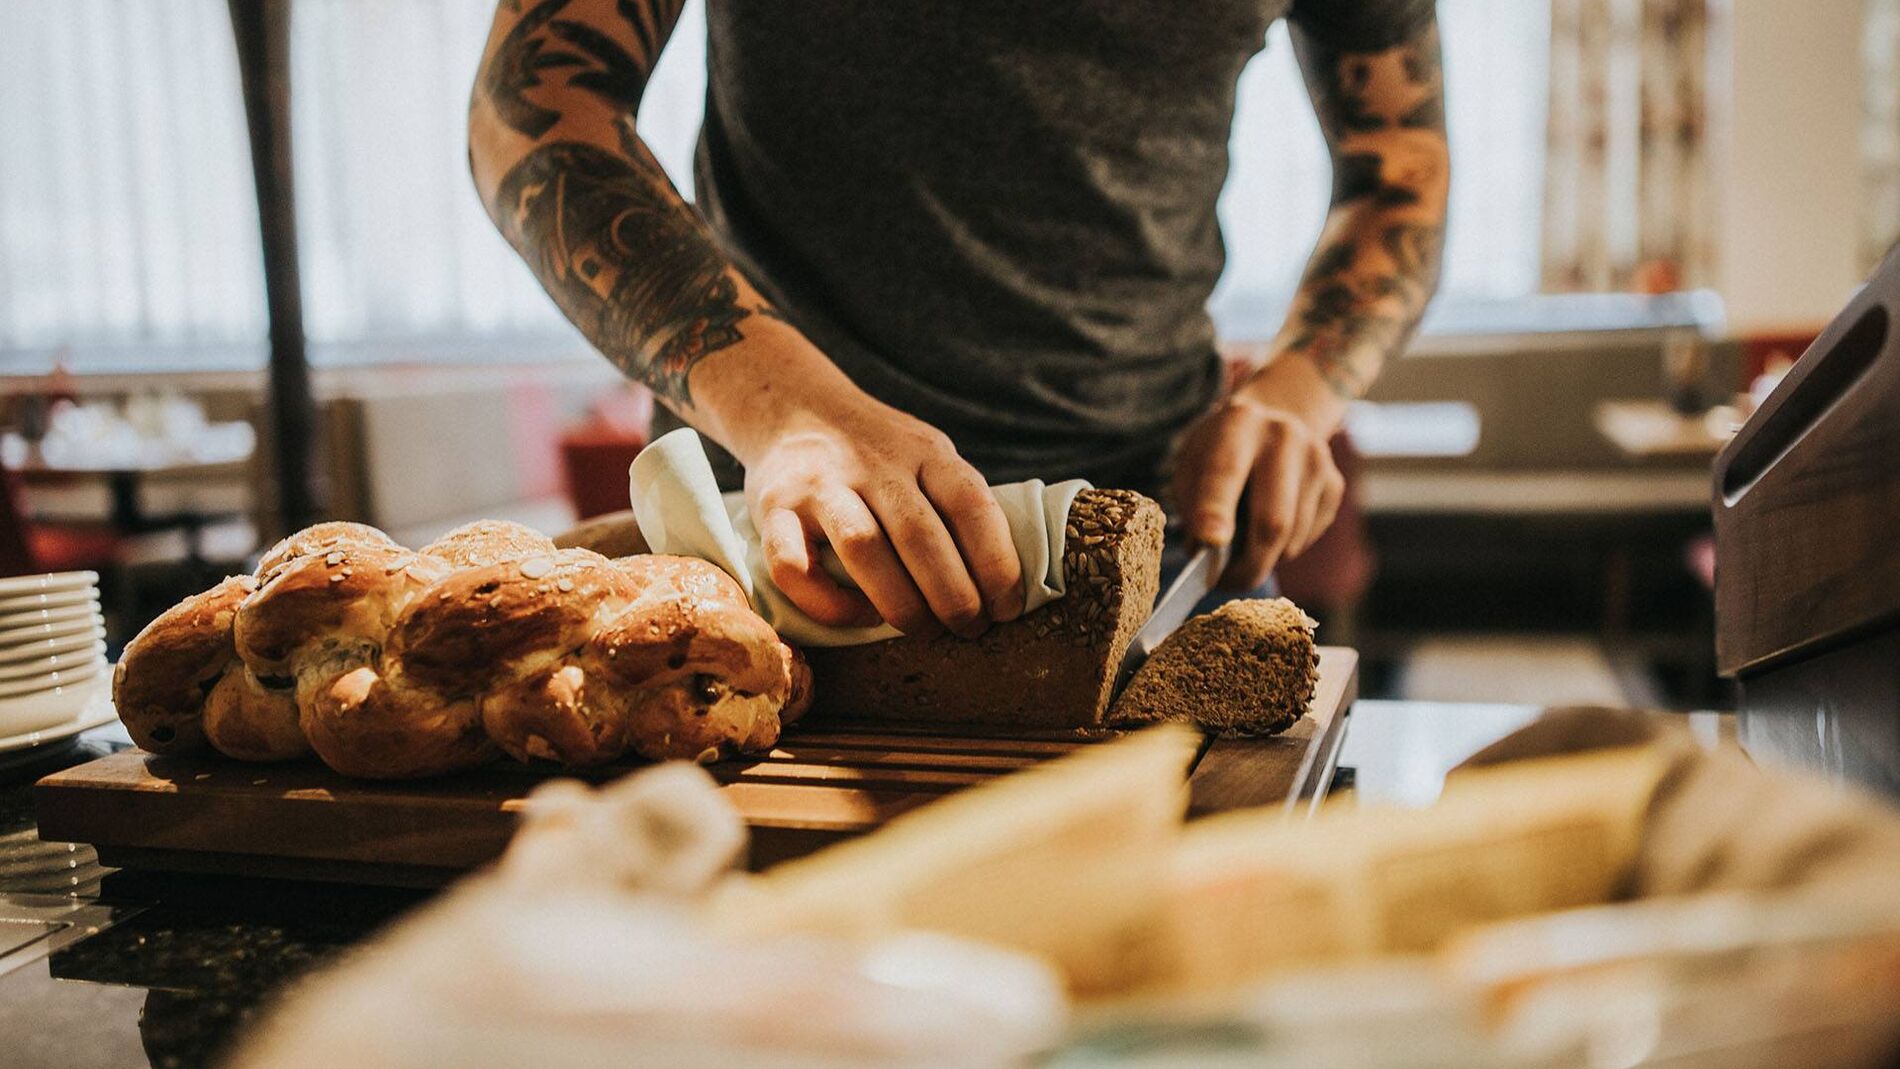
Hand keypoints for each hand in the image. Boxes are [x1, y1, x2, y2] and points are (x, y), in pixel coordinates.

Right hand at [740, 397, 1023, 638]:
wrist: (791, 406)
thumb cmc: (876, 451)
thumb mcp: (926, 453)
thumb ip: (955, 501)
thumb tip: (1003, 582)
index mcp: (924, 451)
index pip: (972, 506)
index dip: (997, 564)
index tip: (1006, 609)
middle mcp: (872, 463)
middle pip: (921, 535)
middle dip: (954, 597)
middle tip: (968, 630)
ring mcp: (819, 484)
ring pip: (864, 548)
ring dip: (901, 603)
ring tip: (924, 631)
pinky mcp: (772, 509)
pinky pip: (794, 567)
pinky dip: (831, 604)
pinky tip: (860, 616)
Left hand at [1173, 391, 1345, 590]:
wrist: (1271, 422)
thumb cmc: (1219, 452)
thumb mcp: (1192, 464)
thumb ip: (1193, 506)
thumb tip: (1209, 557)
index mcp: (1238, 422)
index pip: (1226, 472)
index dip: (1216, 511)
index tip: (1209, 542)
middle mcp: (1283, 436)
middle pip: (1273, 520)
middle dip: (1247, 564)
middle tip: (1224, 582)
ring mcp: (1317, 460)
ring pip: (1291, 538)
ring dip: (1263, 559)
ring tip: (1240, 549)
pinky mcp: (1334, 484)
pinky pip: (1307, 538)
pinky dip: (1283, 548)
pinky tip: (1268, 527)